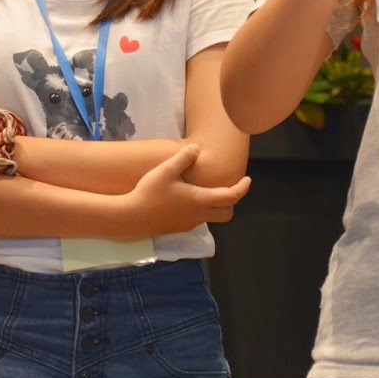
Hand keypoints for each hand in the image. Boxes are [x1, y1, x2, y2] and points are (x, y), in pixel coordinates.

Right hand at [121, 144, 250, 235]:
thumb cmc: (150, 192)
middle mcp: (198, 215)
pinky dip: (200, 211)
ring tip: (203, 190)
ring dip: (213, 206)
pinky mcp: (177, 229)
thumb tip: (197, 149)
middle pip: (226, 214)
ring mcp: (188, 224)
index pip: (231, 197)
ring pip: (211, 218)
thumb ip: (183, 158)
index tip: (247, 180)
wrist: (130, 218)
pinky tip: (185, 200)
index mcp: (200, 200)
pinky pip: (197, 220)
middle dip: (231, 202)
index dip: (242, 188)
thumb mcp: (166, 170)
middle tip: (227, 188)